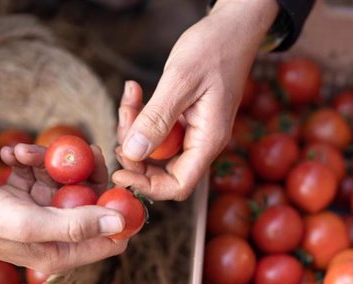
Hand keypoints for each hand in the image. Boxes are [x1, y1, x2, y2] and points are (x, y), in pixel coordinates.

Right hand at [0, 144, 126, 273]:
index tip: (119, 182)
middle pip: (93, 201)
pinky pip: (41, 172)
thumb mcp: (30, 223)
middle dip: (86, 173)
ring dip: (49, 161)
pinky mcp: (24, 195)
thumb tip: (120, 223)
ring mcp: (40, 214)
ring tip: (23, 152)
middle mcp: (56, 236)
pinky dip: (30, 159)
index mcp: (62, 253)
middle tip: (82, 147)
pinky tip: (10, 154)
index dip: (120, 210)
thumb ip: (77, 225)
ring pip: (66, 180)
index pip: (112, 238)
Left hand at [113, 0, 278, 200]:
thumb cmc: (215, 48)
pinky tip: (135, 91)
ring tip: (131, 97)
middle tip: (123, 122)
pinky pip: (158, 129)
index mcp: (209, 141)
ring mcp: (195, 132)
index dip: (147, 187)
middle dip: (136, 152)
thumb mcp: (181, 81)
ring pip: (156, 148)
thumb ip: (157, 118)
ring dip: (135, 128)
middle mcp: (203, 142)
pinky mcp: (186, 120)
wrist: (233, 28)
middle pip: (162, 170)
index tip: (120, 171)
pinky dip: (142, 114)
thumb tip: (134, 154)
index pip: (178, 185)